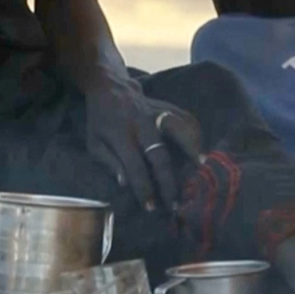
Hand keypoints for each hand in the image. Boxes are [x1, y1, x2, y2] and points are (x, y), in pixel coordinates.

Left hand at [86, 85, 202, 212]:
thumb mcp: (94, 142)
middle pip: (159, 155)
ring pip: (177, 129)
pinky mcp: (165, 106)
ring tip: (201, 167)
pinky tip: (201, 146)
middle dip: (168, 182)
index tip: (151, 207)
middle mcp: (140, 125)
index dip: (144, 188)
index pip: (135, 167)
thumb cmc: (100, 119)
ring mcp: (155, 113)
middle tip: (176, 203)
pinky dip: (195, 131)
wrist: (108, 86)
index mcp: (120, 136)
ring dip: (191, 148)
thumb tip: (125, 183)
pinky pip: (184, 117)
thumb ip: (109, 162)